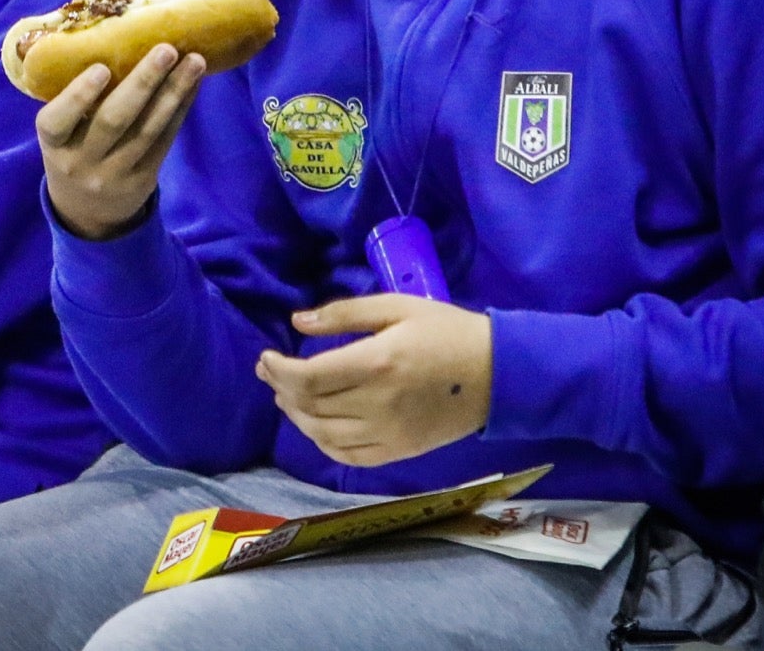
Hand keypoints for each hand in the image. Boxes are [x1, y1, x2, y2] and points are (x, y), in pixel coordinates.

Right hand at [37, 45, 204, 239]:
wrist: (87, 213)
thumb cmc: (72, 150)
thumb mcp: (59, 134)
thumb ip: (73, 101)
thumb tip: (109, 38)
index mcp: (53, 144)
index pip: (57, 122)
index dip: (79, 96)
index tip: (101, 68)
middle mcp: (81, 162)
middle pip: (113, 120)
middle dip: (143, 82)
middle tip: (166, 49)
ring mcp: (114, 174)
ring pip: (148, 130)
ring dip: (174, 92)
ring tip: (194, 61)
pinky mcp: (143, 180)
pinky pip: (165, 140)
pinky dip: (180, 109)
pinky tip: (193, 84)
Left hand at [256, 294, 492, 466]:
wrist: (497, 373)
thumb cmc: (446, 330)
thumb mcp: (396, 306)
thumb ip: (344, 313)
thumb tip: (297, 322)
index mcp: (377, 363)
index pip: (308, 377)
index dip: (278, 370)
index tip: (266, 356)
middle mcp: (378, 404)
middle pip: (310, 406)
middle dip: (280, 389)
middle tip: (270, 371)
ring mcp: (389, 434)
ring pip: (323, 436)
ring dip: (296, 417)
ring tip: (286, 396)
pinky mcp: (400, 452)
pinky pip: (349, 457)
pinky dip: (323, 443)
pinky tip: (315, 425)